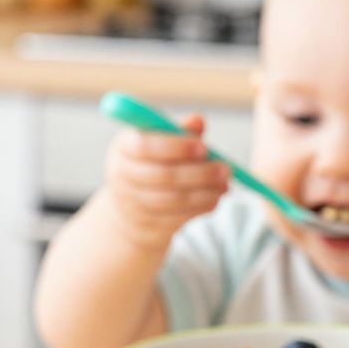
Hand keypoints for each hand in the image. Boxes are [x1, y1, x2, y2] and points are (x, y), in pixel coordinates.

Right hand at [104, 115, 229, 251]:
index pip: (144, 146)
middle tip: (226, 169)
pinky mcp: (146, 227)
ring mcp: (132, 205)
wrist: (131, 210)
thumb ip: (179, 131)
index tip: (204, 146)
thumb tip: (197, 120)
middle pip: (163, 175)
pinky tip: (215, 199)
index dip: (175, 147)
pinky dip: (200, 208)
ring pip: (173, 200)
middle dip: (200, 172)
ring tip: (225, 185)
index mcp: (123, 149)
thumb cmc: (153, 165)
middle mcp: (121, 177)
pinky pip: (177, 219)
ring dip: (205, 193)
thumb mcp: (160, 143)